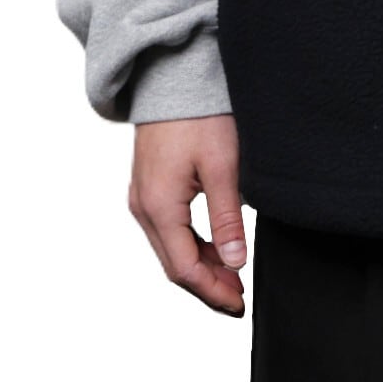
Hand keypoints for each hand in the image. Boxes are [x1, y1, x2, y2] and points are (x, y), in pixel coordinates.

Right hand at [128, 114, 247, 316]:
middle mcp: (143, 207)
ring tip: (233, 276)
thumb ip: (227, 217)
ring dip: (200, 266)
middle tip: (239, 297)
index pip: (184, 268)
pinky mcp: (150, 187)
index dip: (212, 291)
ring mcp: (143, 197)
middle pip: (174, 264)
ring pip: (171, 249)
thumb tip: (234, 261)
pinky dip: (192, 246)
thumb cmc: (199, 116)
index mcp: (159, 206)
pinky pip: (168, 230)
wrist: (174, 79)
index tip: (239, 303)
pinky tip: (215, 249)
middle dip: (207, 285)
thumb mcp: (222, 166)